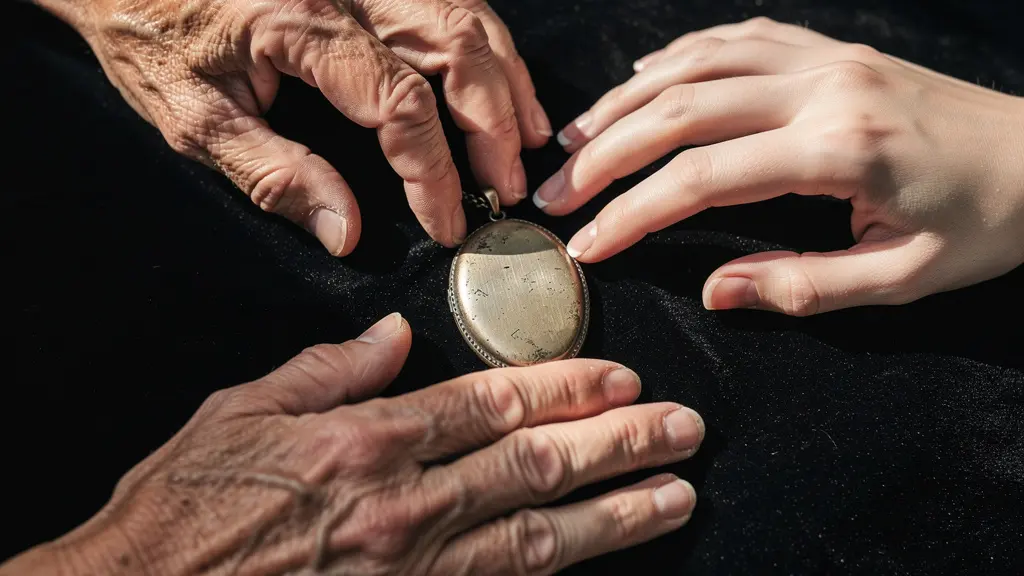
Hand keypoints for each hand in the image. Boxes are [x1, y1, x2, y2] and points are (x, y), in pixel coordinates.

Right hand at [2, 313, 702, 575]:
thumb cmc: (181, 513)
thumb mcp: (237, 414)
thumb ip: (327, 371)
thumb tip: (396, 338)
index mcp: (362, 443)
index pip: (489, 403)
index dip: (565, 387)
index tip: (620, 378)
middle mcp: (400, 507)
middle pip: (534, 466)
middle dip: (619, 445)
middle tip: (682, 428)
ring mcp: (412, 572)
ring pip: (538, 538)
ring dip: (615, 515)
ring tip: (676, 495)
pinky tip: (598, 562)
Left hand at [39, 0, 551, 255]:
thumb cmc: (153, 38)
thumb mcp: (195, 120)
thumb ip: (274, 176)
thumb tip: (347, 234)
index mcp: (300, 22)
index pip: (398, 100)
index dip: (433, 169)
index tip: (447, 223)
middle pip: (454, 43)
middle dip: (494, 121)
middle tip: (510, 184)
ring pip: (464, 13)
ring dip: (506, 80)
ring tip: (529, 140)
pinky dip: (487, 46)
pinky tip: (503, 84)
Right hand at [533, 17, 1023, 315]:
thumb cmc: (985, 224)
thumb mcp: (904, 279)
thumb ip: (804, 287)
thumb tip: (715, 291)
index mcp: (839, 149)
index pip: (702, 176)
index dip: (631, 213)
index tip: (586, 244)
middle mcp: (821, 87)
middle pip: (680, 107)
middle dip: (605, 154)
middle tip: (553, 192)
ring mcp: (823, 56)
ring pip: (695, 61)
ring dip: (624, 101)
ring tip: (575, 141)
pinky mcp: (828, 48)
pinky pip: (734, 36)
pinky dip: (676, 57)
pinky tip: (641, 81)